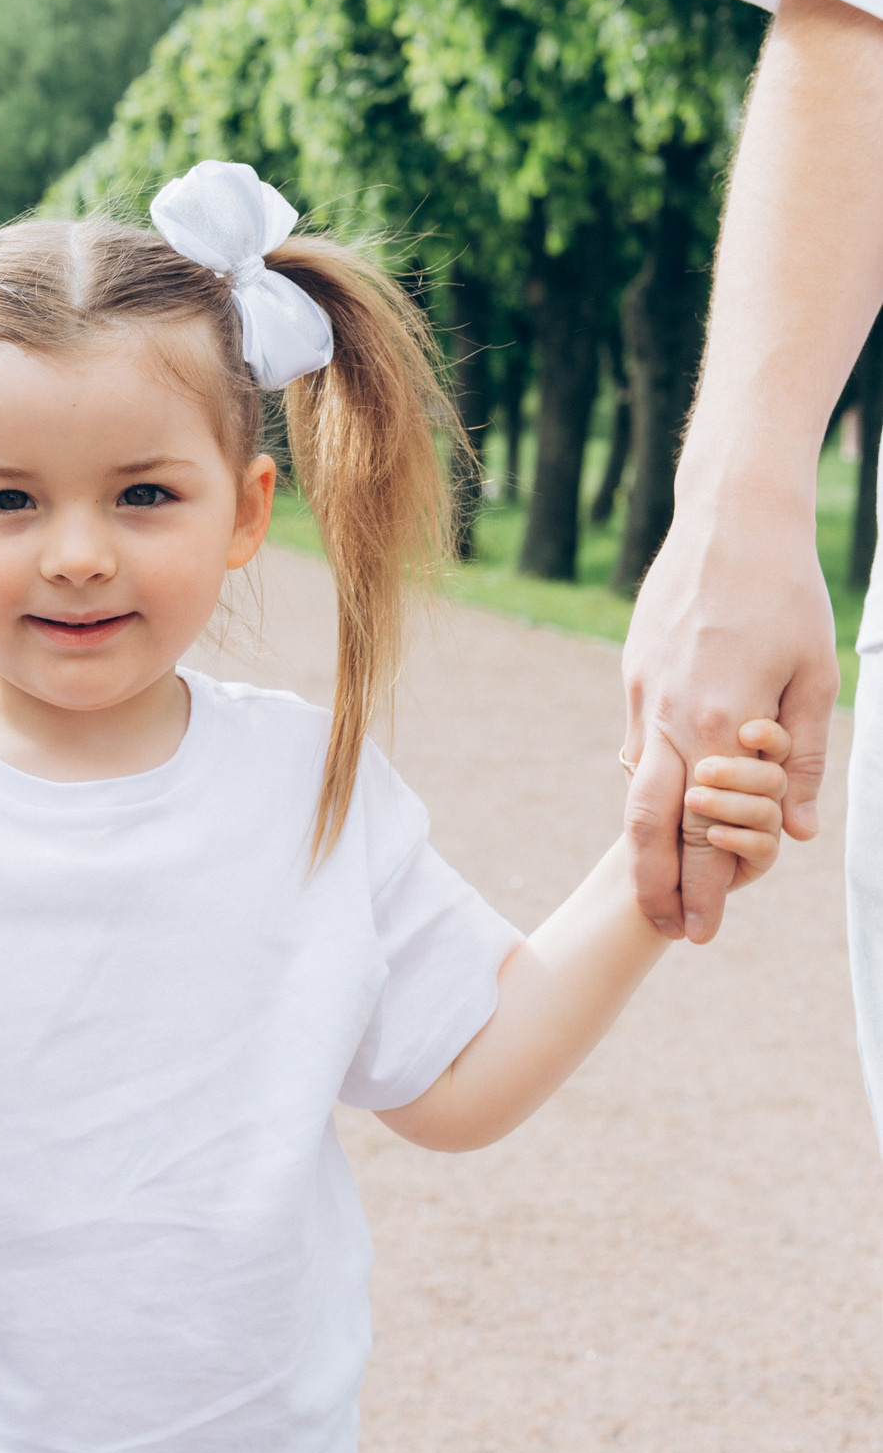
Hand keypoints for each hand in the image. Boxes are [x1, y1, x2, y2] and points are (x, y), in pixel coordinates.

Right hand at [621, 502, 835, 943]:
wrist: (730, 520)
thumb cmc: (788, 594)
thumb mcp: (818, 677)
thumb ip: (805, 759)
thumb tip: (798, 831)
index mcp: (723, 728)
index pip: (705, 834)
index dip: (704, 890)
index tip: (700, 932)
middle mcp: (673, 721)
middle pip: (648, 828)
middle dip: (656, 887)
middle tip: (666, 930)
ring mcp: (645, 698)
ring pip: (636, 788)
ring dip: (647, 842)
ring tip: (661, 880)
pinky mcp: (634, 676)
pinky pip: (638, 745)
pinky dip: (649, 782)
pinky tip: (667, 797)